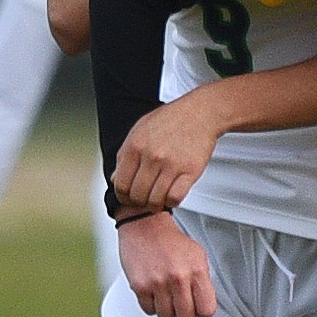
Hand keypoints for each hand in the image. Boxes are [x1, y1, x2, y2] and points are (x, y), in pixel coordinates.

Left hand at [113, 92, 222, 210]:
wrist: (200, 112)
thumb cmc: (171, 120)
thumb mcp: (140, 130)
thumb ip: (125, 155)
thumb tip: (116, 178)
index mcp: (135, 146)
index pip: (121, 185)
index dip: (123, 197)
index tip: (129, 198)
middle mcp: (151, 156)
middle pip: (137, 196)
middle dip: (139, 202)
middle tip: (145, 199)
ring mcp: (171, 164)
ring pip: (155, 200)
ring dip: (156, 204)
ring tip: (158, 197)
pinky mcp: (190, 171)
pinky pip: (175, 198)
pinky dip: (172, 201)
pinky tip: (172, 193)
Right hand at [117, 211, 216, 316]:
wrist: (145, 226)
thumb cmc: (171, 241)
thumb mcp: (197, 256)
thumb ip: (202, 280)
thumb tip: (205, 302)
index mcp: (197, 271)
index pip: (207, 310)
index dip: (202, 310)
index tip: (198, 306)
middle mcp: (178, 278)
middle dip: (184, 314)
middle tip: (181, 303)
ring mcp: (158, 284)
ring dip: (167, 310)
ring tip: (167, 295)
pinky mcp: (140, 286)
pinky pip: (149, 311)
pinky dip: (152, 305)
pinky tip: (155, 292)